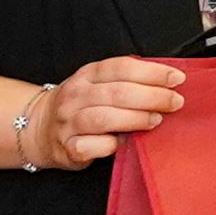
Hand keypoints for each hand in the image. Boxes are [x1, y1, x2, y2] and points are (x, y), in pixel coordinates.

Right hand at [37, 55, 186, 163]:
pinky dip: (111, 145)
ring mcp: (69, 122)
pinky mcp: (67, 147)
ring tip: (156, 120)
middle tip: (175, 102)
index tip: (177, 79)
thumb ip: (127, 81)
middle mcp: (76, 95)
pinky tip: (124, 142)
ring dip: (136, 119)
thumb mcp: (98, 83)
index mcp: (87, 75)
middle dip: (153, 97)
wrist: (38, 127)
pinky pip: (91, 146)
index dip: (152, 72)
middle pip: (118, 92)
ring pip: (104, 118)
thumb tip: (168, 82)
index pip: (122, 67)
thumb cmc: (80, 105)